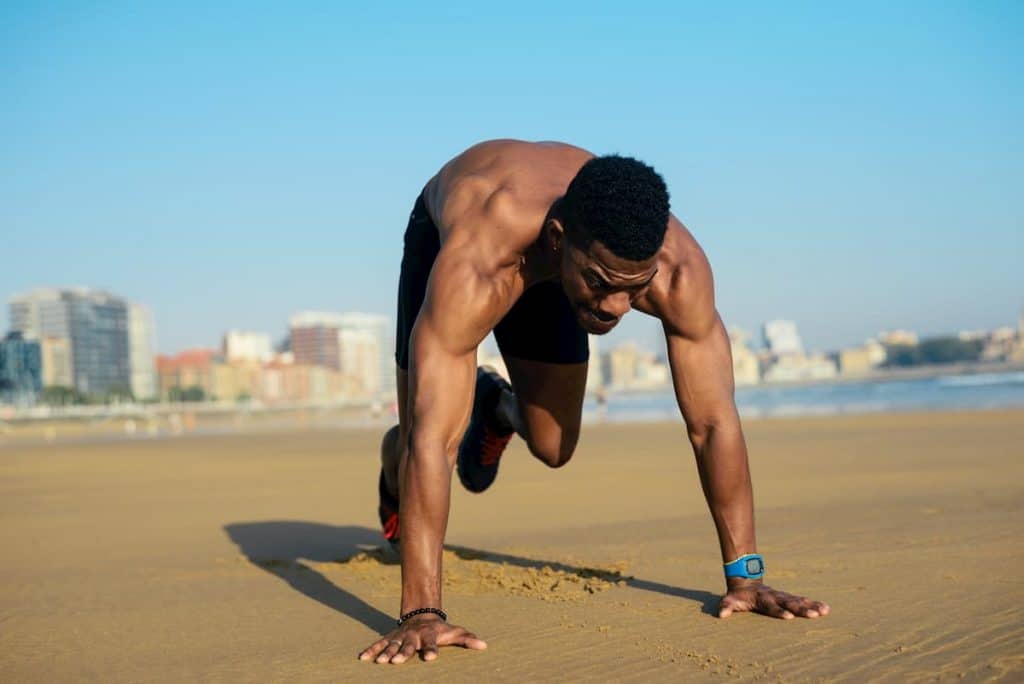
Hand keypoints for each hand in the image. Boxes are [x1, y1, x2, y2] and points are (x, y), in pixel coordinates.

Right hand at [358, 615, 486, 663]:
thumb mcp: (455, 632)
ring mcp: (400, 637)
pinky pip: (379, 644)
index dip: (432, 650)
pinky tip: (363, 658)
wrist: (422, 615)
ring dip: (385, 653)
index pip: (432, 643)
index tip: (431, 657)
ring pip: (392, 645)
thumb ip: (468, 639)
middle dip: (403, 653)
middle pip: (408, 645)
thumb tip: (484, 646)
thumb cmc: (440, 629)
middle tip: (397, 661)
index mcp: (429, 635)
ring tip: (380, 662)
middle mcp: (413, 636)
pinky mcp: (390, 638)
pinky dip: (371, 650)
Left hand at [718, 579, 829, 619]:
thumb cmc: (738, 595)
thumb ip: (726, 606)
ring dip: (812, 606)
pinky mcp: (788, 598)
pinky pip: (803, 600)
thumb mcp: (730, 600)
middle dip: (801, 609)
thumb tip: (721, 614)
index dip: (779, 611)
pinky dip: (814, 604)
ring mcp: (783, 596)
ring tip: (825, 611)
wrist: (746, 580)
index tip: (789, 617)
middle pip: (789, 603)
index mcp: (762, 598)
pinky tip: (826, 609)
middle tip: (814, 615)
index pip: (771, 606)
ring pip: (799, 600)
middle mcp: (775, 596)